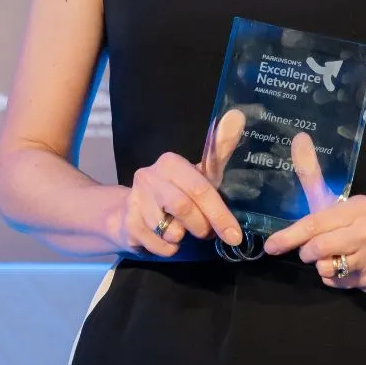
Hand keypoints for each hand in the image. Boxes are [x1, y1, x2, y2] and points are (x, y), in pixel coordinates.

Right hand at [117, 150, 243, 257]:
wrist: (130, 212)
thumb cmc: (175, 191)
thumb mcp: (199, 174)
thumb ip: (220, 150)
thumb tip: (238, 115)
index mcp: (170, 163)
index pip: (200, 187)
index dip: (219, 213)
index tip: (234, 235)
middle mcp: (149, 176)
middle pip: (184, 208)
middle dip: (203, 226)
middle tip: (209, 234)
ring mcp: (134, 200)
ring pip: (171, 229)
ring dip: (184, 237)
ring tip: (185, 232)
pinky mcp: (127, 223)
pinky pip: (158, 245)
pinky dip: (170, 248)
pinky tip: (168, 239)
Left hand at [262, 132, 365, 290]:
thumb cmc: (359, 221)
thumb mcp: (336, 198)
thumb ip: (312, 173)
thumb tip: (297, 137)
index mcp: (358, 207)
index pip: (316, 223)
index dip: (290, 236)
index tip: (271, 246)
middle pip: (319, 249)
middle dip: (308, 252)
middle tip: (311, 248)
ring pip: (328, 269)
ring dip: (322, 266)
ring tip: (334, 255)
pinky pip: (338, 284)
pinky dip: (334, 278)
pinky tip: (345, 267)